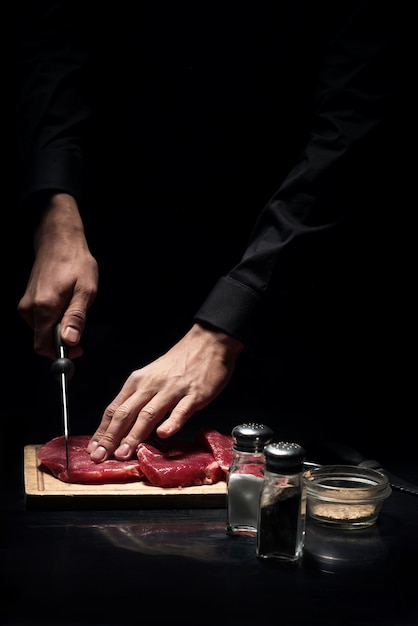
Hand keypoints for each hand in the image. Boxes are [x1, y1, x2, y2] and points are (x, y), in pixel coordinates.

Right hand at [17, 193, 98, 359]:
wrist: (58, 240)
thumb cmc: (75, 262)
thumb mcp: (85, 290)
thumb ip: (76, 317)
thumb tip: (70, 341)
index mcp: (44, 308)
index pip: (43, 346)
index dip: (60, 353)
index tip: (77, 350)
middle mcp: (30, 308)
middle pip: (43, 339)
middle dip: (62, 340)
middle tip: (80, 329)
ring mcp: (26, 304)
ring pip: (42, 330)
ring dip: (59, 327)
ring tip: (73, 307)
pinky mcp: (27, 300)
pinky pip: (40, 320)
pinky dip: (53, 319)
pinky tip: (65, 303)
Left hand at [87, 322, 244, 461]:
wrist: (208, 342)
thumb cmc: (178, 363)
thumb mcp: (151, 377)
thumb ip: (139, 400)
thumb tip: (123, 427)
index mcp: (137, 382)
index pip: (114, 409)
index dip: (102, 431)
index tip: (93, 450)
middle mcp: (150, 386)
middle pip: (126, 413)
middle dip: (111, 437)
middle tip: (101, 457)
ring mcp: (172, 390)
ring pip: (149, 414)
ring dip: (134, 435)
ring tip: (124, 453)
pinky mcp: (194, 395)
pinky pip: (181, 410)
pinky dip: (171, 423)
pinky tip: (163, 434)